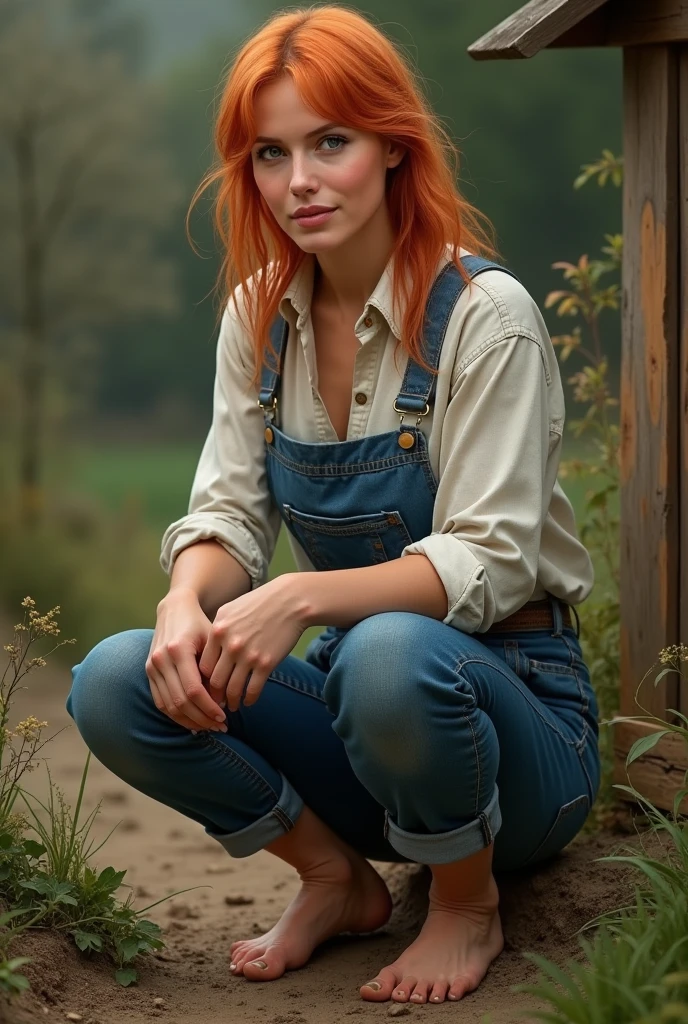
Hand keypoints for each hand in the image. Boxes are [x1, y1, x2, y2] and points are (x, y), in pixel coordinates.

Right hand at [146, 588, 228, 732]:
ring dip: (189, 721)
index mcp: (178, 650)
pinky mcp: (148, 672)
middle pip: (180, 701)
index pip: (193, 690)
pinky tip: (192, 721)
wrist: (175, 609)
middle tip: (220, 726)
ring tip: (209, 727)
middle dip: (201, 718)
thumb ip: (215, 668)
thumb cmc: (199, 624)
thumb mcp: (212, 640)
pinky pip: (160, 702)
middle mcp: (161, 659)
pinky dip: (176, 716)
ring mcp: (152, 666)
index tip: (224, 717)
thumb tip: (221, 701)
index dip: (209, 708)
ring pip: (168, 706)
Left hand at [199, 574, 309, 711]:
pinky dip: (249, 699)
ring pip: (232, 689)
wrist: (291, 601)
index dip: (203, 680)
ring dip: (231, 701)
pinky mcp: (266, 663)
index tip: (207, 687)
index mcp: (218, 631)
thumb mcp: (231, 610)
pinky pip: (253, 689)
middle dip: (214, 695)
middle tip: (216, 702)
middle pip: (215, 680)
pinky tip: (249, 701)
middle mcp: (230, 645)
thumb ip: (218, 629)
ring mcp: (248, 656)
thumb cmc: (260, 603)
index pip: (203, 665)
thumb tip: (209, 650)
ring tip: (232, 706)